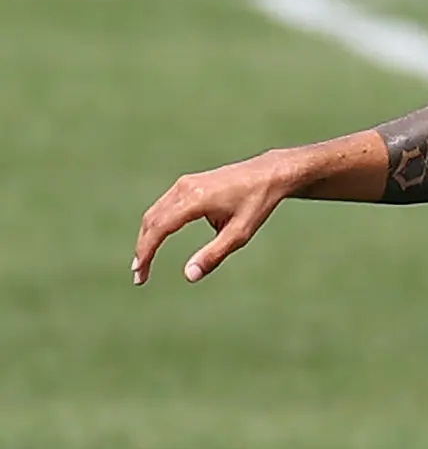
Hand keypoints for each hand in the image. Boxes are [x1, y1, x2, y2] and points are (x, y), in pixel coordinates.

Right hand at [133, 153, 300, 285]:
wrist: (268, 173)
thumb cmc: (257, 203)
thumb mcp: (240, 233)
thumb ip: (214, 254)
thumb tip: (189, 276)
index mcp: (195, 199)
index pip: (160, 228)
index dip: (146, 251)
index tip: (140, 273)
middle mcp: (184, 188)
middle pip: (152, 220)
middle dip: (143, 248)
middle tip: (139, 274)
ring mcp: (184, 183)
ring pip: (154, 213)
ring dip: (146, 237)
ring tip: (144, 262)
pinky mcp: (187, 183)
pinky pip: (163, 206)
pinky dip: (156, 225)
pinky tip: (155, 240)